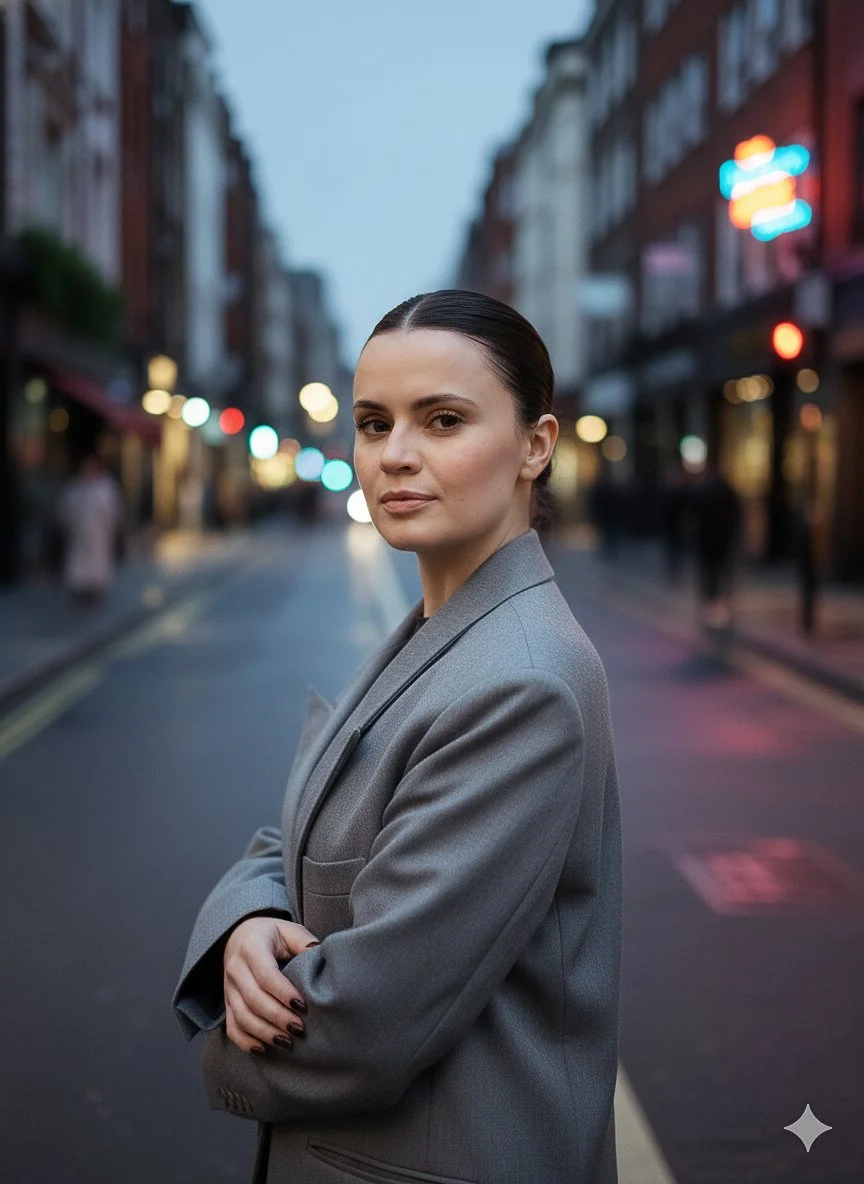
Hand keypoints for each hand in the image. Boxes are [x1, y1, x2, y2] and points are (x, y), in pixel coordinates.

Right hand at [223, 916, 319, 1054]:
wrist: (240, 936)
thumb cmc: (271, 935)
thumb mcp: (288, 930)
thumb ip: (304, 941)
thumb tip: (321, 956)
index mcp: (252, 947)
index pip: (265, 975)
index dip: (284, 993)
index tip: (302, 1007)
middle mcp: (235, 968)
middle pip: (253, 999)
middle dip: (277, 1017)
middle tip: (299, 1029)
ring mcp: (228, 988)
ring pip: (242, 1016)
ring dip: (264, 1032)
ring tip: (287, 1042)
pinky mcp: (227, 1003)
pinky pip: (231, 1027)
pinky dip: (245, 1041)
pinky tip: (263, 1049)